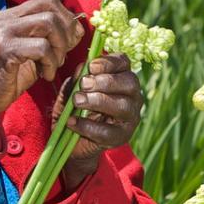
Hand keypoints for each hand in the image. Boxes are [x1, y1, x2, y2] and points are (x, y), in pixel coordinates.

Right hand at [0, 0, 82, 121]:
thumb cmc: (9, 77)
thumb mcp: (33, 54)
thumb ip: (52, 39)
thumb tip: (78, 29)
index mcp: (11, 16)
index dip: (66, 17)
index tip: (70, 39)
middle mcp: (5, 19)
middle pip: (50, 6)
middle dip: (66, 31)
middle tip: (63, 54)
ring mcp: (4, 32)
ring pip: (48, 23)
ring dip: (59, 47)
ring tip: (53, 65)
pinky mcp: (5, 50)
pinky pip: (41, 47)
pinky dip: (50, 63)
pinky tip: (45, 75)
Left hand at [55, 54, 142, 183]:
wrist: (70, 141)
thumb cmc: (74, 109)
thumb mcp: (70, 92)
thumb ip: (76, 80)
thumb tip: (81, 67)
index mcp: (121, 77)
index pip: (124, 62)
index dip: (109, 62)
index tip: (91, 66)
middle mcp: (132, 95)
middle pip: (130, 82)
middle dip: (105, 81)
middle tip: (83, 85)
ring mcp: (130, 117)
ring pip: (123, 106)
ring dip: (98, 101)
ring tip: (77, 101)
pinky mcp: (122, 137)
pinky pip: (109, 131)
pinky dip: (87, 126)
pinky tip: (72, 122)